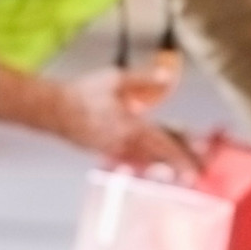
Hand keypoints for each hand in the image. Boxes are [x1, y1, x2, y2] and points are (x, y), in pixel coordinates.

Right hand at [49, 66, 194, 175]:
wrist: (53, 109)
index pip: (164, 146)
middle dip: (178, 165)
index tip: (197, 171)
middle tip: (195, 173)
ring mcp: (114, 150)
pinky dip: (146, 160)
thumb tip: (168, 75)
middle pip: (159, 158)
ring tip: (180, 168)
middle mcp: (125, 144)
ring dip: (164, 164)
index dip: (183, 158)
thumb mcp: (116, 78)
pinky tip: (153, 161)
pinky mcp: (106, 150)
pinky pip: (132, 158)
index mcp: (131, 128)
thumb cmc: (83, 92)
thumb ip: (144, 78)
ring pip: (146, 160)